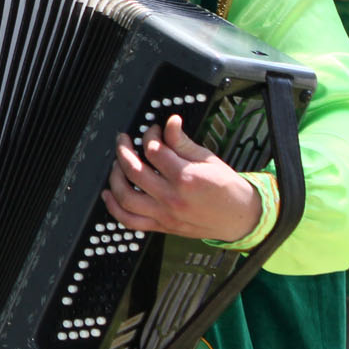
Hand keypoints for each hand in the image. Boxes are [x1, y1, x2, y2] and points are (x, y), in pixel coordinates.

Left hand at [104, 115, 262, 242]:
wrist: (240, 217)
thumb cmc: (226, 187)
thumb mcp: (207, 158)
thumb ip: (182, 142)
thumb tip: (169, 122)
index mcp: (185, 177)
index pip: (154, 150)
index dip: (149, 135)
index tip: (152, 131)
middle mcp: (172, 197)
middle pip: (134, 171)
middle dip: (123, 150)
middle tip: (123, 141)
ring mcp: (164, 214)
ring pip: (126, 197)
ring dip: (115, 177)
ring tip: (116, 164)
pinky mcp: (161, 226)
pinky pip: (130, 221)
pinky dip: (114, 208)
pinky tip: (109, 194)